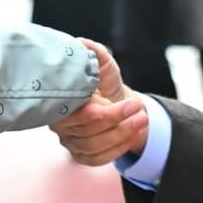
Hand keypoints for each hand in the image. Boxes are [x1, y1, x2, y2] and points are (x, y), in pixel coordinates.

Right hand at [52, 40, 149, 165]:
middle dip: (115, 119)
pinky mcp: (82, 156)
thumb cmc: (104, 83)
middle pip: (85, 131)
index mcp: (60, 102)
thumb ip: (95, 54)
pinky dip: (119, 148)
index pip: (73, 113)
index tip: (111, 100)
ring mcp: (70, 142)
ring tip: (142, 118)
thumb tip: (84, 44)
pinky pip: (99, 159)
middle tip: (137, 105)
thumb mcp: (104, 66)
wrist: (114, 102)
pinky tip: (133, 134)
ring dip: (122, 133)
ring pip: (94, 146)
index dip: (94, 111)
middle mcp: (60, 125)